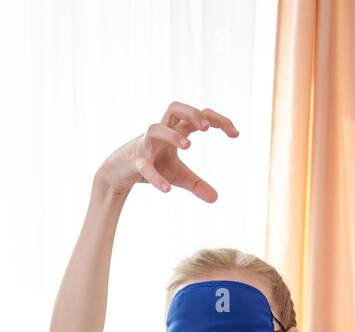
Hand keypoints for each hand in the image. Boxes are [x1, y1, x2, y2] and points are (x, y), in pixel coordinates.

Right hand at [96, 101, 238, 202]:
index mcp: (175, 129)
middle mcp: (161, 131)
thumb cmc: (153, 165)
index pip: (199, 115)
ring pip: (155, 129)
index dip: (219, 120)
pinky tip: (167, 189)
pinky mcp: (134, 161)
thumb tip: (216, 199)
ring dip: (172, 135)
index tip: (236, 134)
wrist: (119, 172)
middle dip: (191, 113)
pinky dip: (155, 177)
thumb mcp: (178, 175)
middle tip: (207, 127)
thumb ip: (197, 184)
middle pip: (174, 108)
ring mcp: (145, 144)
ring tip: (189, 146)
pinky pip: (144, 166)